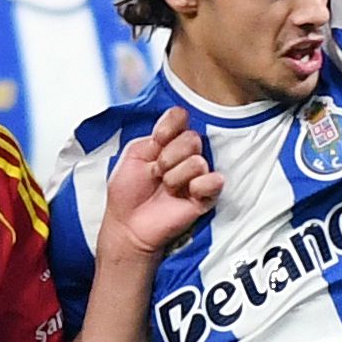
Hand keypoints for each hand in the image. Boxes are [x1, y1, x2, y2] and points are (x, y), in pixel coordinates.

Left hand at [101, 106, 221, 261]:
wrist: (127, 225)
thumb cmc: (127, 192)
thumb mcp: (133, 154)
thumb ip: (154, 137)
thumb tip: (176, 128)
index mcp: (168, 142)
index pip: (181, 117)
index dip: (170, 126)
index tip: (157, 141)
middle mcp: (185, 155)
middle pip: (192, 138)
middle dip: (169, 156)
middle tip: (156, 172)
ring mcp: (197, 176)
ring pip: (199, 161)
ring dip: (176, 176)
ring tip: (166, 188)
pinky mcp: (205, 197)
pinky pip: (215, 181)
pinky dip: (199, 186)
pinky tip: (186, 194)